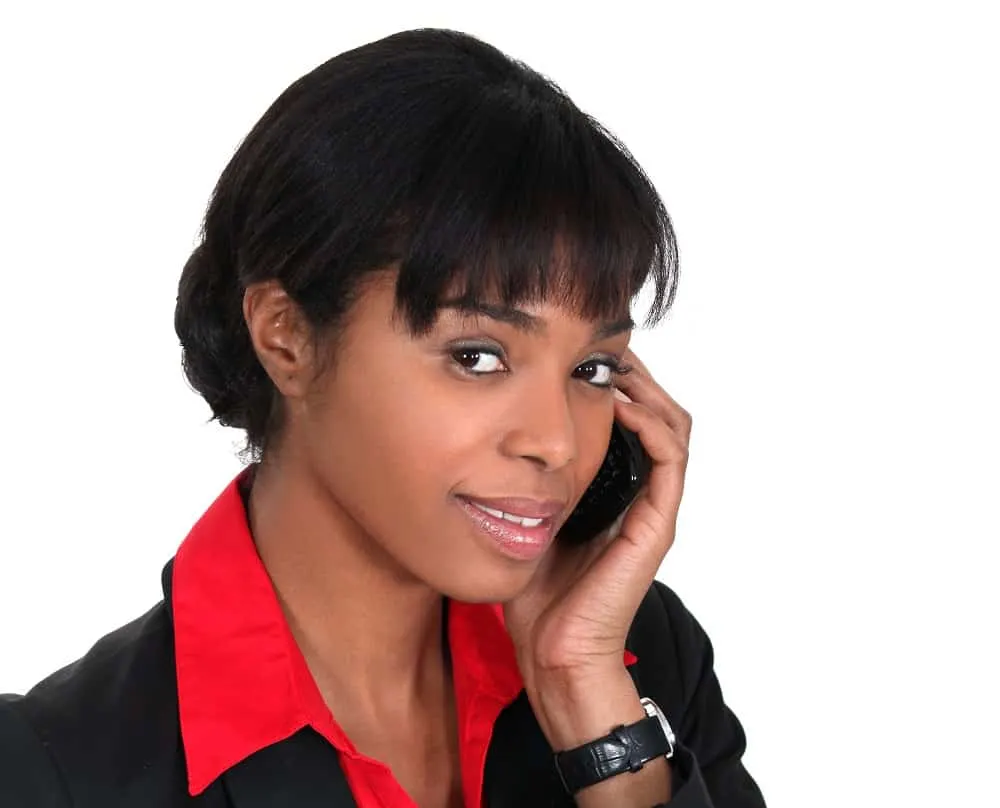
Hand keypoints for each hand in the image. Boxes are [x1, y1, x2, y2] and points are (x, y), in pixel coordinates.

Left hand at [503, 348, 691, 741]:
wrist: (553, 654)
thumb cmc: (536, 595)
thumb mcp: (520, 518)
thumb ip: (518, 481)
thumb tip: (484, 436)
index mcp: (613, 491)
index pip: (631, 420)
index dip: (616, 381)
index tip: (584, 352)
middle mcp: (639, 495)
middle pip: (658, 414)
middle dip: (636, 374)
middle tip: (605, 345)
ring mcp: (651, 510)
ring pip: (673, 428)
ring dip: (649, 389)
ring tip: (617, 362)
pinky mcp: (655, 526)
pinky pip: (670, 461)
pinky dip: (652, 424)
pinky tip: (623, 402)